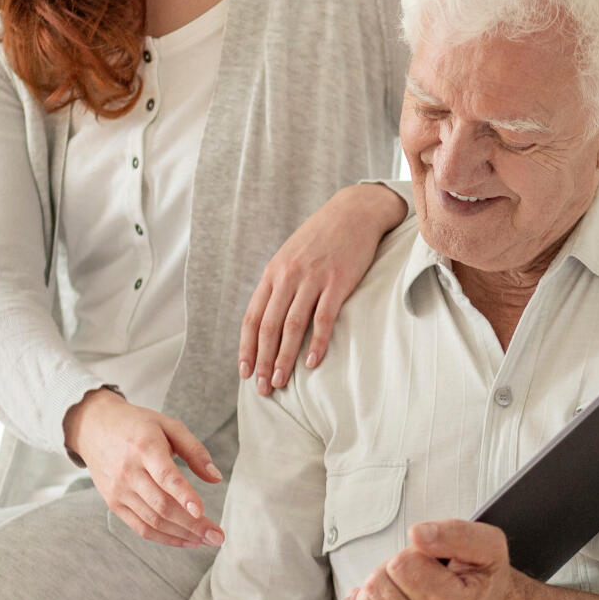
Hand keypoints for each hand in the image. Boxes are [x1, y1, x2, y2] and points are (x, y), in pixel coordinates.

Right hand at [64, 386, 222, 546]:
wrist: (93, 428)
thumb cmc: (137, 426)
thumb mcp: (169, 426)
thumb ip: (195, 450)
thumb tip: (216, 478)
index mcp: (145, 447)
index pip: (165, 476)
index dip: (184, 495)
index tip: (201, 511)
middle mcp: (129, 471)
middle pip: (162, 505)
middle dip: (193, 525)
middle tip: (217, 537)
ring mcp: (119, 490)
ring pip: (153, 521)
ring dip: (182, 535)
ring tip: (206, 540)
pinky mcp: (114, 503)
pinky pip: (140, 527)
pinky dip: (164, 537)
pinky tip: (185, 540)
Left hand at [240, 183, 406, 394]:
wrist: (354, 211)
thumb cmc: (322, 236)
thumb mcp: (291, 255)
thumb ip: (280, 283)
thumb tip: (270, 316)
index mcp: (273, 273)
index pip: (252, 317)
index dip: (247, 348)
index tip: (245, 372)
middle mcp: (287, 276)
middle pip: (269, 327)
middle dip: (263, 361)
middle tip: (262, 388)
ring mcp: (312, 279)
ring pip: (292, 326)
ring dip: (284, 358)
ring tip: (281, 382)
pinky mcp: (338, 282)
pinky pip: (323, 318)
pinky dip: (317, 343)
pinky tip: (312, 363)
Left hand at [335, 520, 531, 599]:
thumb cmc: (484, 580)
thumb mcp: (487, 546)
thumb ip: (455, 533)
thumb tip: (418, 534)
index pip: (402, 566)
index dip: (411, 555)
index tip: (429, 562)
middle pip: (379, 586)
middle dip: (391, 571)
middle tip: (415, 575)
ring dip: (375, 591)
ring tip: (398, 589)